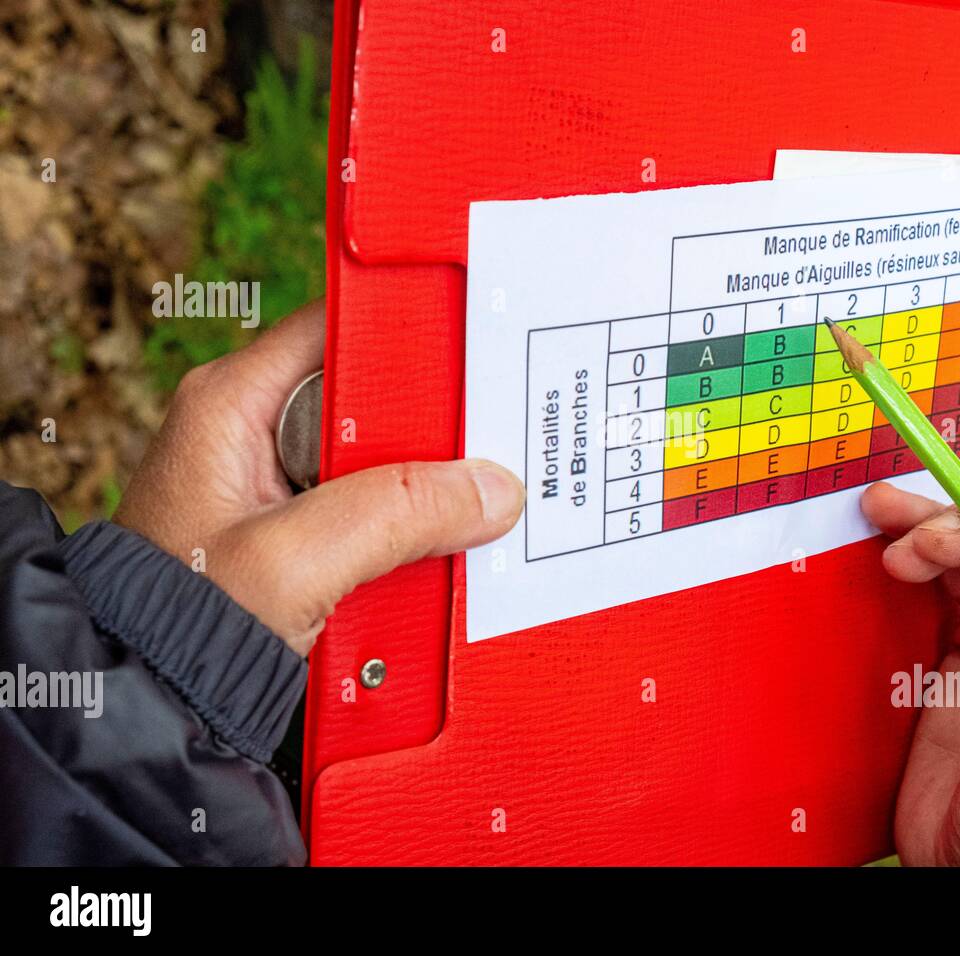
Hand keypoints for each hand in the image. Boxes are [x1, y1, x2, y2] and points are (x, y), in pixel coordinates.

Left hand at [114, 300, 523, 655]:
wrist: (144, 706)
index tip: (477, 356)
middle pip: (376, 400)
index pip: (340, 329)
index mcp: (234, 403)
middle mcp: (258, 432)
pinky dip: (412, 536)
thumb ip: (394, 514)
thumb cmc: (172, 625)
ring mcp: (281, 487)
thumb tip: (490, 488)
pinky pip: (376, 515)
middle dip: (435, 430)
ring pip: (384, 464)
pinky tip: (443, 555)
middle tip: (495, 448)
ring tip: (480, 509)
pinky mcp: (301, 536)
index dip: (410, 335)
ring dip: (429, 492)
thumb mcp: (292, 562)